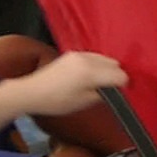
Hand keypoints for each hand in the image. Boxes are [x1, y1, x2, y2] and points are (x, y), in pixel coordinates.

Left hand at [9, 52, 127, 115]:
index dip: (124, 86)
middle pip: (115, 64)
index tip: (122, 94)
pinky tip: (90, 77)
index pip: (120, 75)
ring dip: (108, 70)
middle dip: (116, 76)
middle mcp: (86, 59)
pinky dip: (98, 65)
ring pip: (105, 59)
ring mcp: (78, 55)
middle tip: (112, 90)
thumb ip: (104, 93)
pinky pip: (94, 57)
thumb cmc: (56, 101)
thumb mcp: (85, 102)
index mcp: (90, 72)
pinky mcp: (72, 54)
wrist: (31, 92)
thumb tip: (115, 90)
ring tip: (100, 83)